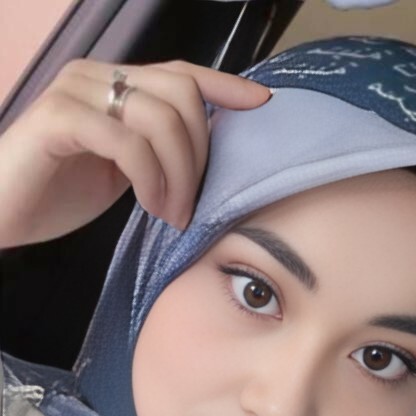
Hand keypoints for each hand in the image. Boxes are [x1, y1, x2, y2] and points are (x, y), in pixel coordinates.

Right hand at [0, 59, 269, 247]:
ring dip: (179, 175)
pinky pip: (127, 141)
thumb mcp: (120, 169)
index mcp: (114, 83)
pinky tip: (148, 205)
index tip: (261, 104)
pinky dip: (150, 177)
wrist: (0, 212)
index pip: (180, 73)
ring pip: (159, 118)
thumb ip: (153, 149)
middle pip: (181, 95)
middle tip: (190, 206)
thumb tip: (202, 155)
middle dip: (199, 156)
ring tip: (171, 214)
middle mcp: (97, 76)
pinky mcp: (58, 119)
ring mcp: (76, 92)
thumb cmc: (55, 191)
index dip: (225, 85)